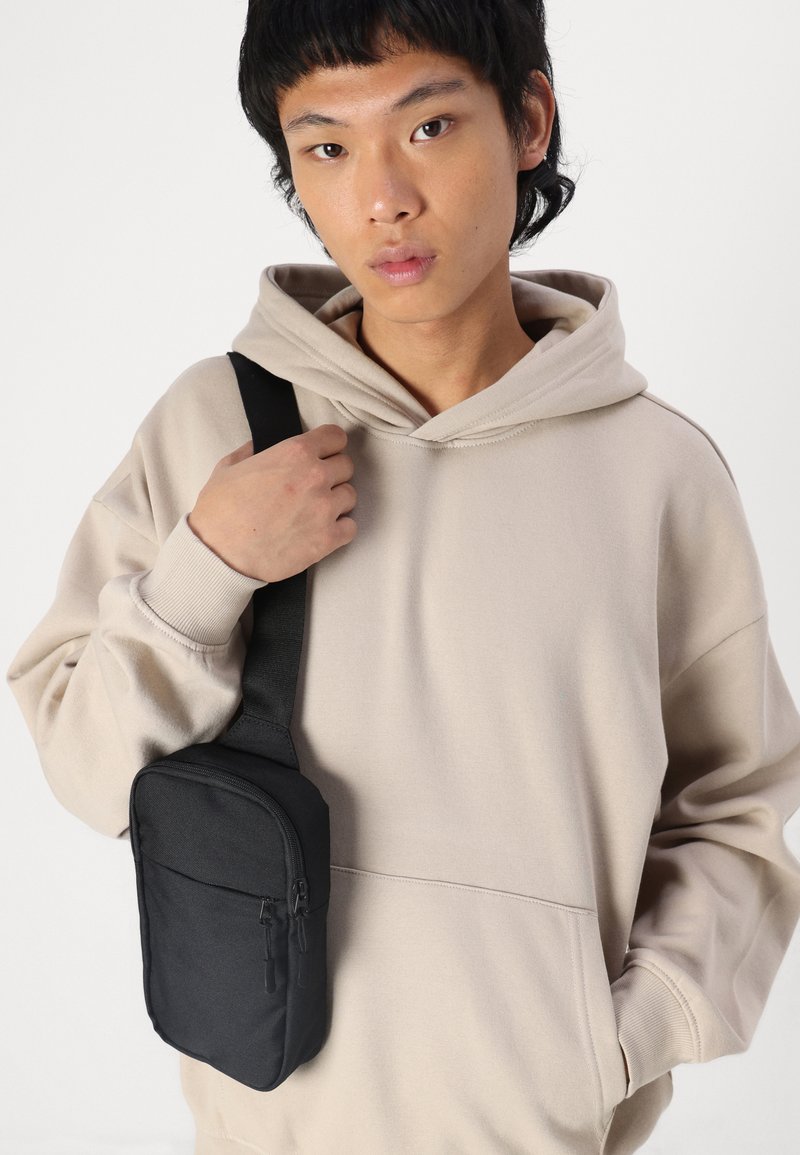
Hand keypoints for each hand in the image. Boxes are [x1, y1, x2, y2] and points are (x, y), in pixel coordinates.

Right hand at [188, 424, 357, 583]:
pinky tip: (321, 530)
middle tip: (314, 486)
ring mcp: (324, 508)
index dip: (330, 445)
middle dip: (333, 473)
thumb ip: (250, 453)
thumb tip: (257, 447)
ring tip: (315, 511)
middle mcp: (315, 477)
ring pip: (350, 496)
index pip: (335, 437)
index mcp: (294, 453)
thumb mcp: (228, 468)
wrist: (218, 554)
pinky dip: (340, 529)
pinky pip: (350, 528)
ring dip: (336, 501)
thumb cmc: (220, 512)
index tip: (325, 453)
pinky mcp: (327, 539)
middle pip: (346, 466)